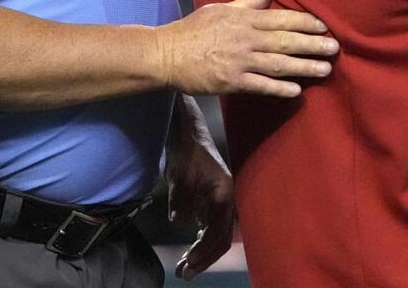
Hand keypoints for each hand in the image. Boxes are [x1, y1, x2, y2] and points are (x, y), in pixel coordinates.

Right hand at [157, 0, 336, 95]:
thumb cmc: (191, 30)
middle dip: (312, 43)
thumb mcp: (218, 9)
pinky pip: (261, 85)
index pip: (281, 18)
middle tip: (335, 47)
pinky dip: (279, 88)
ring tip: (325, 68)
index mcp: (242, 19)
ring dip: (304, 66)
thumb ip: (246, 4)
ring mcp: (239, 61)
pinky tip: (296, 90)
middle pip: (285, 41)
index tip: (324, 25)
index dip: (305, 21)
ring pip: (278, 63)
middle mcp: (245, 38)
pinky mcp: (231, 81)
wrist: (166, 54)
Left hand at [165, 124, 234, 280]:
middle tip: (185, 274)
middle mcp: (228, 202)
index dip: (203, 252)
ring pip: (216, 235)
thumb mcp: (180, 176)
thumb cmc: (186, 151)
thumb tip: (179, 223)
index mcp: (225, 196)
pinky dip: (202, 241)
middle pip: (221, 240)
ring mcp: (222, 202)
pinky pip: (211, 227)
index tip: (187, 263)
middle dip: (204, 259)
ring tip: (184, 267)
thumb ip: (181, 201)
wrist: (188, 133)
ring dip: (202, 252)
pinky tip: (190, 249)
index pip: (218, 234)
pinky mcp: (214, 201)